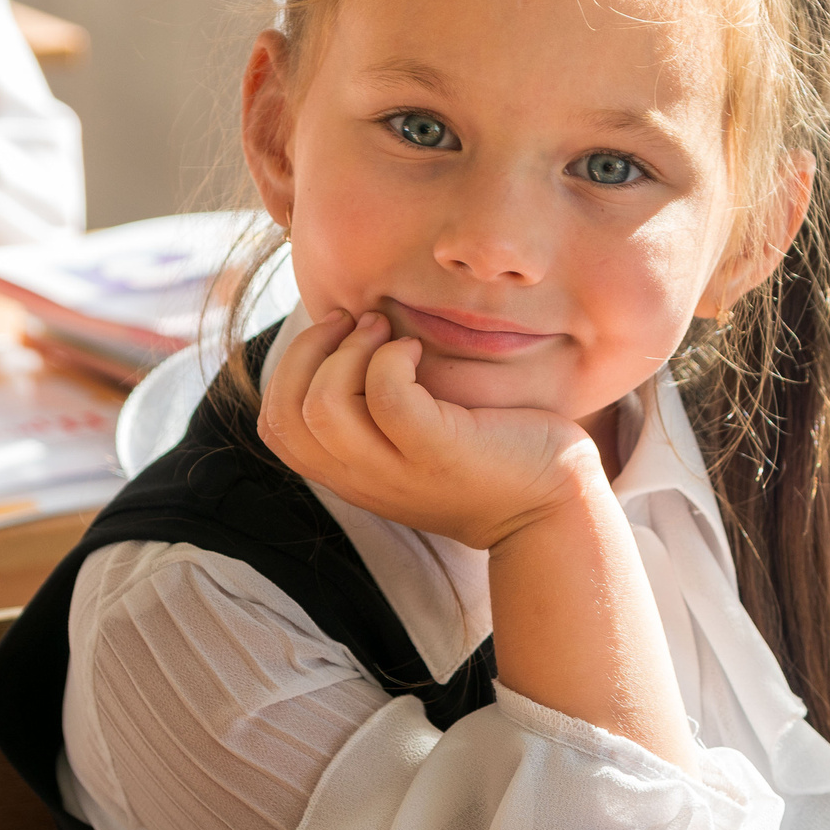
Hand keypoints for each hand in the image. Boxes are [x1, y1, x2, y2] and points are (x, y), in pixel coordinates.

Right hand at [257, 308, 596, 549]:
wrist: (553, 507)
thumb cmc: (491, 457)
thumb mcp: (415, 441)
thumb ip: (375, 412)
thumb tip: (348, 335)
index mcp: (351, 475)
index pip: (275, 428)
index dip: (289, 369)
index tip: (336, 333)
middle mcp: (365, 479)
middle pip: (287, 415)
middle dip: (309, 350)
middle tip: (361, 322)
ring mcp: (399, 471)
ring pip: (324, 407)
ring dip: (348, 350)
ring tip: (388, 331)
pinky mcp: (439, 453)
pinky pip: (387, 397)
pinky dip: (391, 359)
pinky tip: (418, 350)